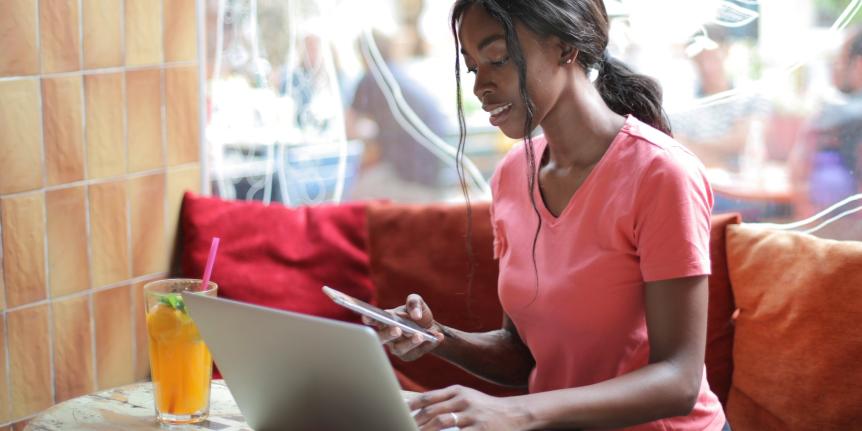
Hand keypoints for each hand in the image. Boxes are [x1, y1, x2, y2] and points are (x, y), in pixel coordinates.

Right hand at [362, 294, 444, 360]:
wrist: (432, 328)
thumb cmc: (418, 314)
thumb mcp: (417, 302)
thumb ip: (414, 302)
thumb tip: (415, 316)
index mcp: (385, 320)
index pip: (372, 320)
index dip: (368, 319)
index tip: (366, 317)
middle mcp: (387, 336)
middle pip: (381, 338)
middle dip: (388, 334)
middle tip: (397, 329)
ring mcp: (396, 347)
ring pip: (400, 348)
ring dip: (410, 342)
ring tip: (420, 335)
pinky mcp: (408, 356)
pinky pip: (417, 352)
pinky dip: (428, 344)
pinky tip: (437, 337)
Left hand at [409, 385, 530, 430]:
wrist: (513, 414)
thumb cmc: (483, 407)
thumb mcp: (466, 397)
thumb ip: (445, 401)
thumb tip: (419, 408)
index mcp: (457, 391)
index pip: (429, 397)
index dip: (412, 406)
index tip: (398, 413)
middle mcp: (463, 400)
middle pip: (432, 411)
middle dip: (415, 422)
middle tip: (402, 427)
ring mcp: (471, 415)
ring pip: (441, 422)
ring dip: (425, 430)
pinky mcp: (480, 430)